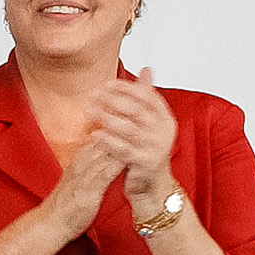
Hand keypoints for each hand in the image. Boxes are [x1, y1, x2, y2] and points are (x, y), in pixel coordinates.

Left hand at [95, 66, 182, 208]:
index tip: (105, 83)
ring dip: (107, 117)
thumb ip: (146, 97)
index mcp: (165, 117)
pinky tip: (94, 134)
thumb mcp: (148, 123)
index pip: (147, 95)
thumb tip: (146, 68)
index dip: (126, 88)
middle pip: (137, 110)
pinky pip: (124, 149)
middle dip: (113, 100)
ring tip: (89, 110)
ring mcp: (156, 147)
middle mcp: (164, 131)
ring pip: (129, 128)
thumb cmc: (147, 151)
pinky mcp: (145, 163)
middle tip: (93, 94)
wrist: (153, 186)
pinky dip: (108, 140)